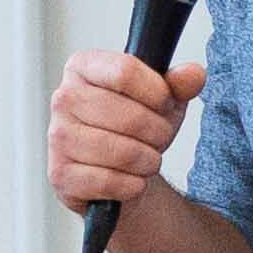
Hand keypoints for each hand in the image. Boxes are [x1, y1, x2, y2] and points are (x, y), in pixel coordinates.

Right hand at [48, 50, 206, 218]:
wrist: (115, 170)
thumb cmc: (135, 128)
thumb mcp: (161, 101)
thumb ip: (179, 84)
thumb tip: (194, 74)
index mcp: (83, 67)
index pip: (126, 72)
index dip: (157, 93)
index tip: (164, 103)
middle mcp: (63, 98)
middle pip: (129, 116)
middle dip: (157, 133)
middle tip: (159, 138)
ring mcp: (57, 137)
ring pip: (122, 152)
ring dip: (147, 162)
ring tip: (147, 160)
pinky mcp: (60, 174)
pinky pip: (109, 181)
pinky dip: (132, 185)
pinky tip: (130, 179)